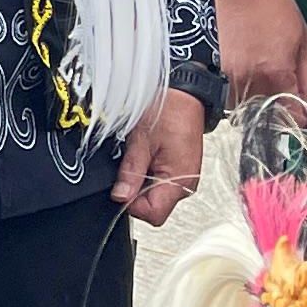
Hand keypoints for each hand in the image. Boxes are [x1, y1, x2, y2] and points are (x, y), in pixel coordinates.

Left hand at [113, 89, 208, 228]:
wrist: (185, 92)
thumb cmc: (169, 109)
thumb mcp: (142, 139)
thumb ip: (131, 171)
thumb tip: (120, 197)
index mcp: (180, 181)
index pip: (154, 214)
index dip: (132, 205)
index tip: (120, 188)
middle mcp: (186, 184)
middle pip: (154, 207)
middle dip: (135, 192)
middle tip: (127, 166)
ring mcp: (184, 178)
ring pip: (156, 195)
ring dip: (141, 182)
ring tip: (138, 155)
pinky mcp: (180, 170)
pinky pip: (161, 182)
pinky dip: (148, 174)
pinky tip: (145, 155)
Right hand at [219, 0, 306, 109]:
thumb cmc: (273, 6)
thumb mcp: (304, 42)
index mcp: (276, 74)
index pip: (293, 118)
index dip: (303, 117)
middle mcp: (250, 81)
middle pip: (270, 117)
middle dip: (282, 107)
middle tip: (284, 82)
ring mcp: (229, 77)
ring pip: (250, 109)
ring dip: (261, 100)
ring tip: (263, 70)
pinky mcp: (217, 72)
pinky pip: (233, 97)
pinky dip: (243, 91)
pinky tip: (248, 68)